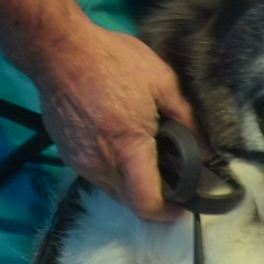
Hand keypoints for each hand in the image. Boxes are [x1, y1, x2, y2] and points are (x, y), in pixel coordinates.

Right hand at [31, 19, 197, 220]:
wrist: (59, 50)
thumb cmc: (113, 60)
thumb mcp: (162, 81)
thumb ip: (186, 118)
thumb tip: (204, 148)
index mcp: (126, 148)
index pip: (146, 203)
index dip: (168, 213)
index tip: (184, 206)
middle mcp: (100, 164)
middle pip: (130, 202)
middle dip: (154, 198)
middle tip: (173, 179)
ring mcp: (79, 162)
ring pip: (112, 190)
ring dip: (132, 184)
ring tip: (149, 158)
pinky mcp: (67, 155)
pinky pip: (97, 175)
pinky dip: (114, 170)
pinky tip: (122, 145)